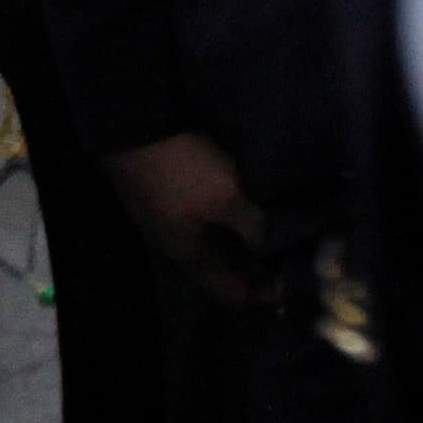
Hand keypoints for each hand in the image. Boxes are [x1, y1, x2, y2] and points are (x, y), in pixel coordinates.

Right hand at [105, 133, 275, 308]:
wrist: (131, 127)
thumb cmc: (182, 171)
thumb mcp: (227, 199)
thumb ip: (255, 228)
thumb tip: (273, 248)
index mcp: (192, 257)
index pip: (232, 295)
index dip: (263, 294)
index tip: (291, 276)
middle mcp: (176, 247)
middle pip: (220, 269)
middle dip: (253, 263)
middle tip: (288, 245)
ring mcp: (165, 221)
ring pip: (210, 243)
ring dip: (238, 239)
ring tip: (266, 220)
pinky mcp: (162, 197)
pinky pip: (200, 221)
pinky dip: (222, 219)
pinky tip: (237, 200)